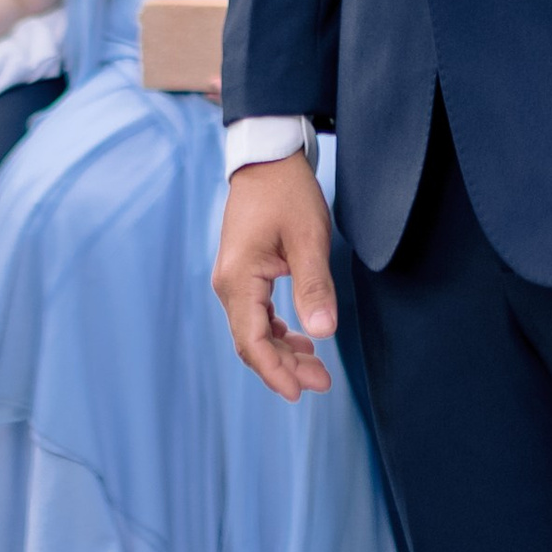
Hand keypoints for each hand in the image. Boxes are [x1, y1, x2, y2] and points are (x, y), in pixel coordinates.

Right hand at [214, 156, 337, 400]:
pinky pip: (255, 314)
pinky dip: (276, 331)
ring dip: (282, 351)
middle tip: (322, 382)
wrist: (267, 158)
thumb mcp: (309, 237)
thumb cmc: (288, 193)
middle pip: (252, 342)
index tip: (299, 393)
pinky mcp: (242, 273)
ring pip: (253, 331)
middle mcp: (228, 284)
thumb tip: (323, 332)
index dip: (275, 371)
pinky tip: (300, 338)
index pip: (252, 341)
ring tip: (316, 367)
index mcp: (239, 279)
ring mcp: (233, 279)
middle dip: (285, 366)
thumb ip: (314, 286)